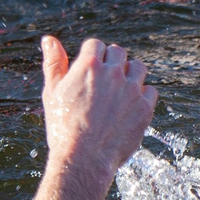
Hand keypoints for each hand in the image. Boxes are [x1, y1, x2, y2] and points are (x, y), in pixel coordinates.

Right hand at [39, 36, 155, 177]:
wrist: (83, 159)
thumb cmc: (63, 127)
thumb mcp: (52, 93)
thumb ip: (53, 63)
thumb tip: (49, 39)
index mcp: (89, 66)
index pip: (96, 45)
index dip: (92, 56)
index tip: (89, 70)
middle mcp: (113, 73)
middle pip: (118, 53)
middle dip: (111, 63)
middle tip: (103, 82)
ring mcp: (132, 89)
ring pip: (138, 68)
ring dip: (129, 75)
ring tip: (118, 92)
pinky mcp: (145, 107)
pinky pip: (150, 91)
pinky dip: (142, 96)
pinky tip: (129, 107)